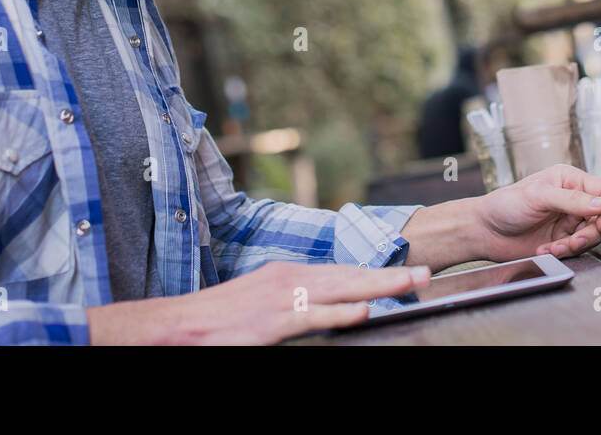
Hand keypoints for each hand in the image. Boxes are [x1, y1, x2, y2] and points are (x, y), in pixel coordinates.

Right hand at [93, 261, 431, 344]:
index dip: (376, 274)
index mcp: (288, 276)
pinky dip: (338, 312)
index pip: (342, 273)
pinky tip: (363, 310)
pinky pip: (310, 315)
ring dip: (378, 287)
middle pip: (349, 276)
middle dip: (389, 276)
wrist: (173, 327)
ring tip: (411, 285)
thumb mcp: (262, 304)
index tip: (407, 274)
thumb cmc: (217, 322)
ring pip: (338, 290)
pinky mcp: (269, 322)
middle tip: (427, 274)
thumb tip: (328, 309)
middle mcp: (288, 280)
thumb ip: (296, 305)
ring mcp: (279, 299)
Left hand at [473, 164, 600, 260]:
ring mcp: (569, 220)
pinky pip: (577, 249)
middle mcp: (574, 199)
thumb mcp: (539, 196)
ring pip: (593, 236)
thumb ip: (572, 200)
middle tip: (574, 241)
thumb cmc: (506, 205)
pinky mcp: (563, 240)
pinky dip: (564, 252)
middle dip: (592, 233)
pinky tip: (545, 250)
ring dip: (577, 245)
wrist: (485, 231)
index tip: (599, 222)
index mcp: (570, 180)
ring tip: (555, 247)